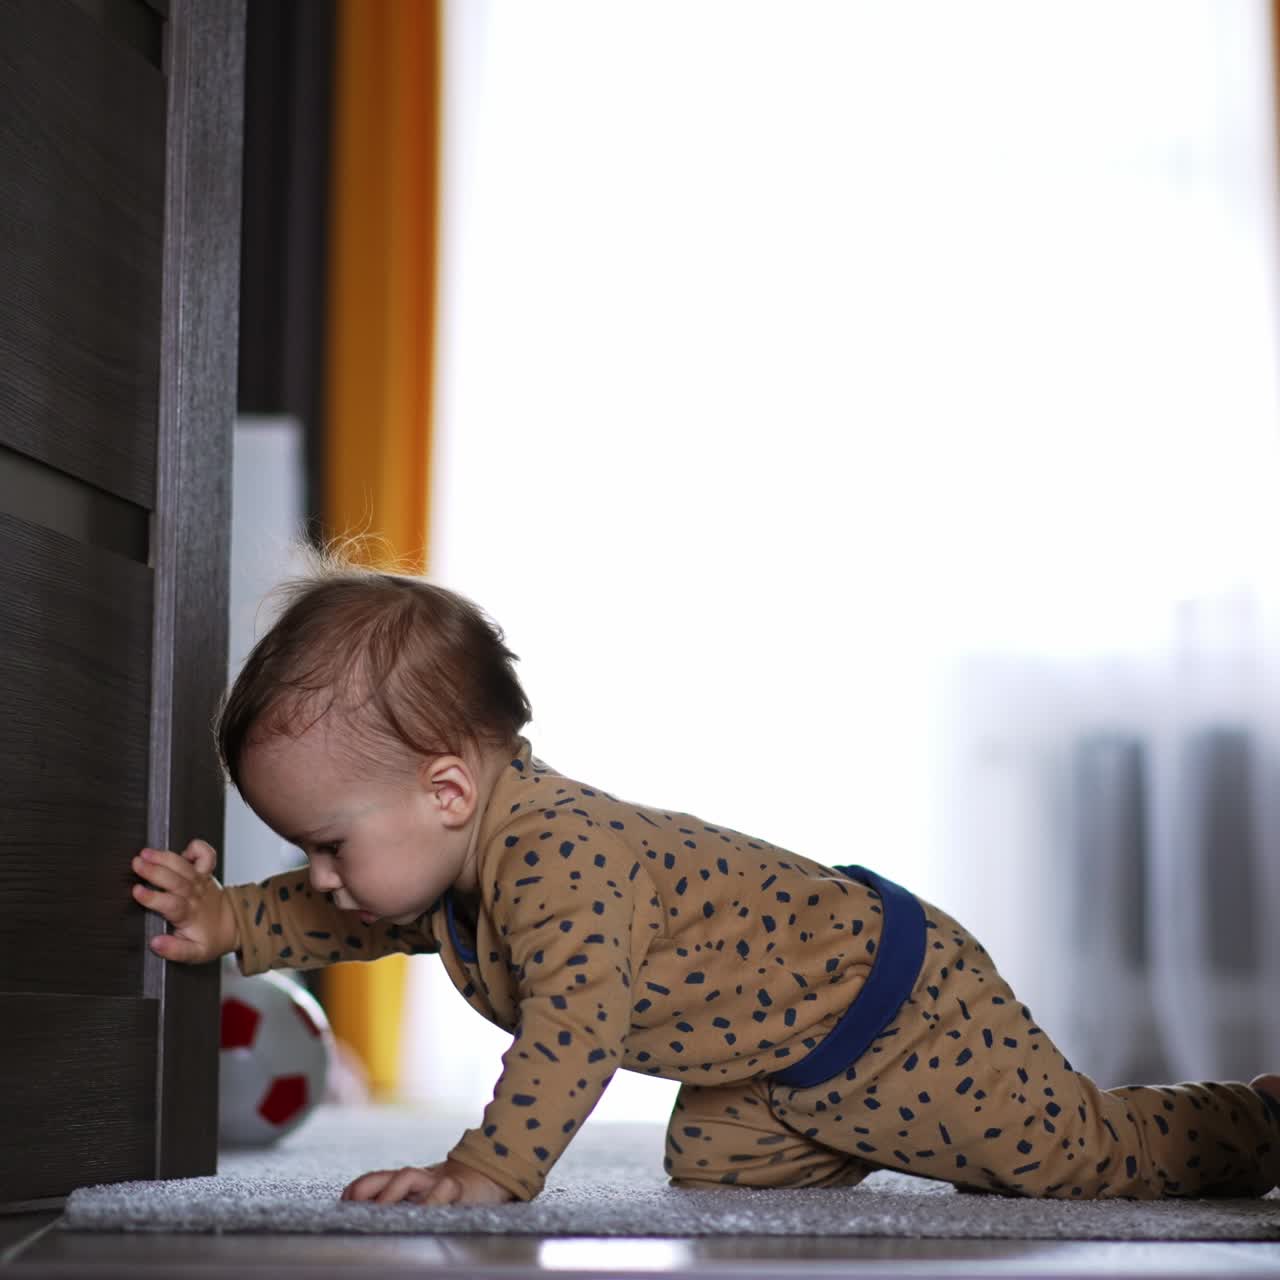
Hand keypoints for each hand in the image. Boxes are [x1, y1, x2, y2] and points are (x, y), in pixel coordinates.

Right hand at [131, 839, 238, 963]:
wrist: (235, 926)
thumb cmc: (210, 939)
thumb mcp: (194, 954)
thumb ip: (175, 950)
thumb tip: (155, 943)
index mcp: (189, 915)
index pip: (171, 904)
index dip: (153, 897)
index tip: (137, 891)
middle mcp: (195, 895)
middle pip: (176, 880)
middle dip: (155, 871)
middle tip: (136, 864)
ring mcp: (202, 881)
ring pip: (184, 866)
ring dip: (165, 857)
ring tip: (145, 853)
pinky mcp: (207, 872)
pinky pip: (207, 855)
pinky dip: (197, 848)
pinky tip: (182, 850)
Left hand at [340, 1158, 515, 1205]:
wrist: (492, 1174)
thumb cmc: (452, 1194)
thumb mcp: (424, 1197)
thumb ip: (402, 1202)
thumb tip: (369, 1214)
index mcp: (408, 1183)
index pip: (376, 1179)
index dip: (359, 1189)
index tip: (343, 1202)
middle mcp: (419, 1179)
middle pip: (387, 1176)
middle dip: (368, 1189)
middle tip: (353, 1207)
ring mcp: (438, 1181)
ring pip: (409, 1177)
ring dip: (391, 1192)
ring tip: (380, 1210)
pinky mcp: (459, 1188)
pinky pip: (443, 1190)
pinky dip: (431, 1200)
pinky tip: (422, 1212)